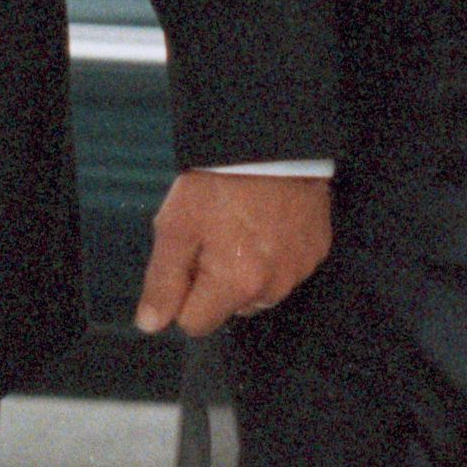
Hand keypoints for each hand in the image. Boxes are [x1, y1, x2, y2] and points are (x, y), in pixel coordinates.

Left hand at [137, 169, 332, 336]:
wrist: (271, 141)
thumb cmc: (217, 183)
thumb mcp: (175, 227)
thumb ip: (162, 281)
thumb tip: (150, 325)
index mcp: (235, 285)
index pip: (196, 324)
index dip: (182, 296)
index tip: (186, 261)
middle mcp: (272, 288)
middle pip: (229, 308)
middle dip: (217, 284)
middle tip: (214, 236)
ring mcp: (299, 270)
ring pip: (259, 291)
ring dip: (248, 271)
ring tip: (243, 226)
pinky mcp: (317, 251)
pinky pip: (286, 269)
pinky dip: (275, 254)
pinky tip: (268, 222)